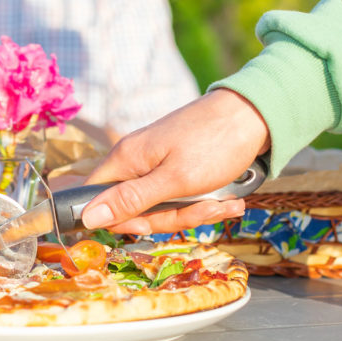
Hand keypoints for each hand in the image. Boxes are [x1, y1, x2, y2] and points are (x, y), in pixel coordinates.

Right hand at [80, 88, 270, 233]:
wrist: (255, 114)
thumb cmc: (215, 143)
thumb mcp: (174, 180)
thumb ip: (130, 200)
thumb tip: (87, 218)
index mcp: (127, 159)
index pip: (96, 199)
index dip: (118, 220)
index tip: (149, 226)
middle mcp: (138, 161)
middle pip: (135, 209)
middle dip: (172, 218)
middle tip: (203, 208)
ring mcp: (160, 164)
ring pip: (163, 207)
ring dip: (196, 211)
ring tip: (224, 202)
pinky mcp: (180, 167)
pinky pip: (182, 198)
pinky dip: (205, 202)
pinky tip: (229, 199)